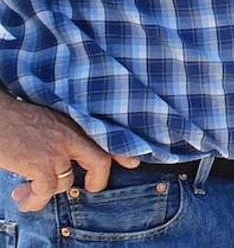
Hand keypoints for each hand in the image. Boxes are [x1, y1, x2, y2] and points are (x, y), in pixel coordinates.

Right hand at [0, 95, 138, 211]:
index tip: (132, 163)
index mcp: (73, 123)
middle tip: (90, 187)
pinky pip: (46, 192)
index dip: (121, 152)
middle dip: (98, 180)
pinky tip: (23, 199)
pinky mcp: (41, 164)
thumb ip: (64, 135)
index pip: (107, 136)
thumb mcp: (48, 121)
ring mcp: (57, 151)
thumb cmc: (15, 119)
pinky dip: (34, 201)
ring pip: (66, 182)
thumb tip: (66, 160)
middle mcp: (70, 136)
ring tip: (26, 193)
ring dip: (46, 194)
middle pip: (99, 162)